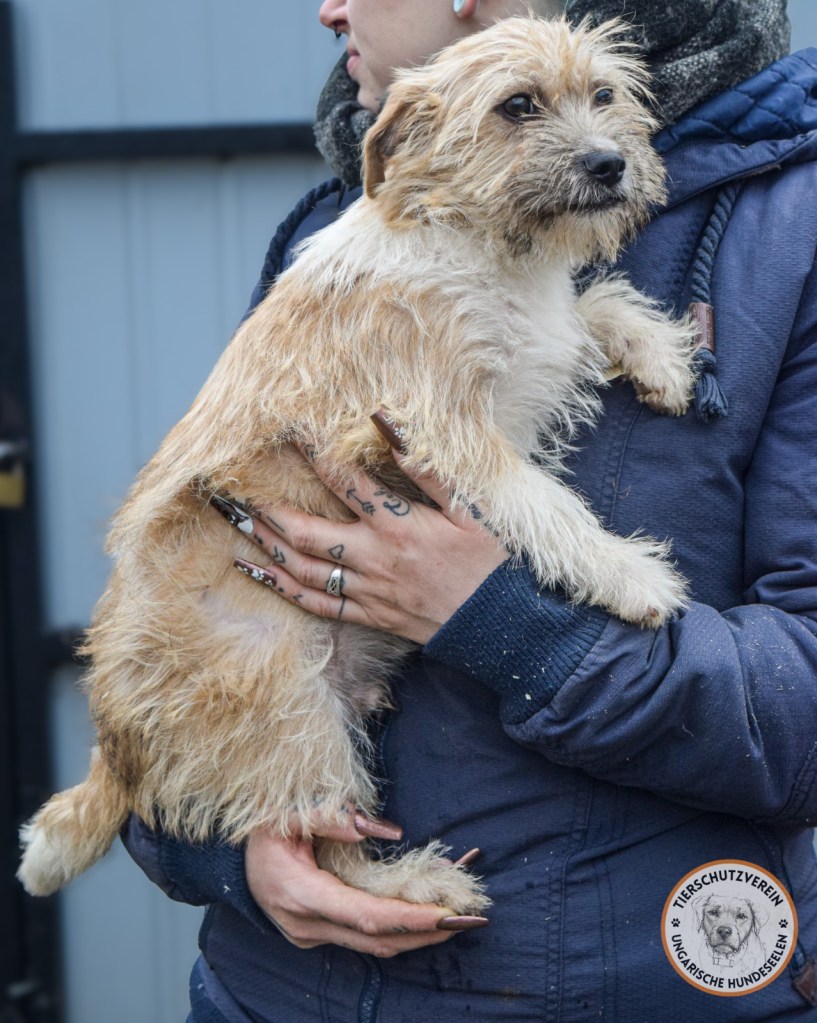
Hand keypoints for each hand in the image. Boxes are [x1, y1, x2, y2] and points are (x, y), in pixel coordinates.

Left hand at [220, 421, 506, 644]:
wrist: (499, 628)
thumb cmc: (489, 564)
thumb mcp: (472, 511)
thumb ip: (430, 473)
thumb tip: (394, 432)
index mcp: (399, 527)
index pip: (346, 483)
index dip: (316, 455)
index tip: (289, 434)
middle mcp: (374, 559)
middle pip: (307, 532)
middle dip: (268, 508)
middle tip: (236, 488)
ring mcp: (366, 591)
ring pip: (302, 569)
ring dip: (266, 545)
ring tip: (237, 523)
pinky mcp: (368, 615)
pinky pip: (315, 605)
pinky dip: (282, 588)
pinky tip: (257, 572)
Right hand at [245, 811, 485, 956]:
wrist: (230, 861)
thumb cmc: (260, 830)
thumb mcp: (288, 812)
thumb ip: (332, 817)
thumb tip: (381, 830)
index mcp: (300, 895)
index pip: (365, 916)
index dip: (408, 917)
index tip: (446, 914)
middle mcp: (307, 925)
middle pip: (377, 940)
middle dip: (427, 932)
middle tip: (471, 920)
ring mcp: (312, 935)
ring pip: (374, 945)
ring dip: (418, 935)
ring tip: (459, 919)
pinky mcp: (319, 933)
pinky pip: (365, 935)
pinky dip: (398, 927)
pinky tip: (426, 914)